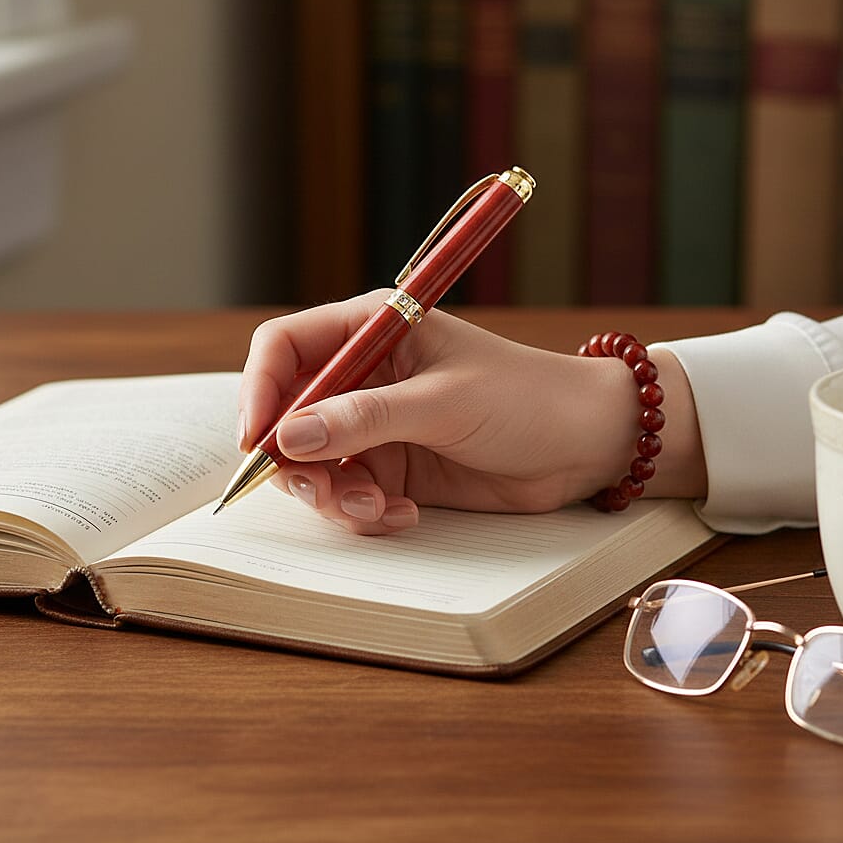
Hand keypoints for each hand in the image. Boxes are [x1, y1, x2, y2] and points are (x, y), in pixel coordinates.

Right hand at [238, 291, 704, 533]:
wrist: (584, 443)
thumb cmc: (525, 398)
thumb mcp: (445, 402)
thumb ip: (365, 418)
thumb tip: (288, 436)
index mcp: (374, 330)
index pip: (287, 346)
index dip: (260, 388)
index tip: (258, 439)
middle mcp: (366, 375)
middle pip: (288, 413)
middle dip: (296, 459)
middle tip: (323, 491)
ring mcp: (376, 424)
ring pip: (313, 463)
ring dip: (333, 494)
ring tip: (378, 507)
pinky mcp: (393, 466)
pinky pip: (349, 493)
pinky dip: (363, 511)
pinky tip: (402, 513)